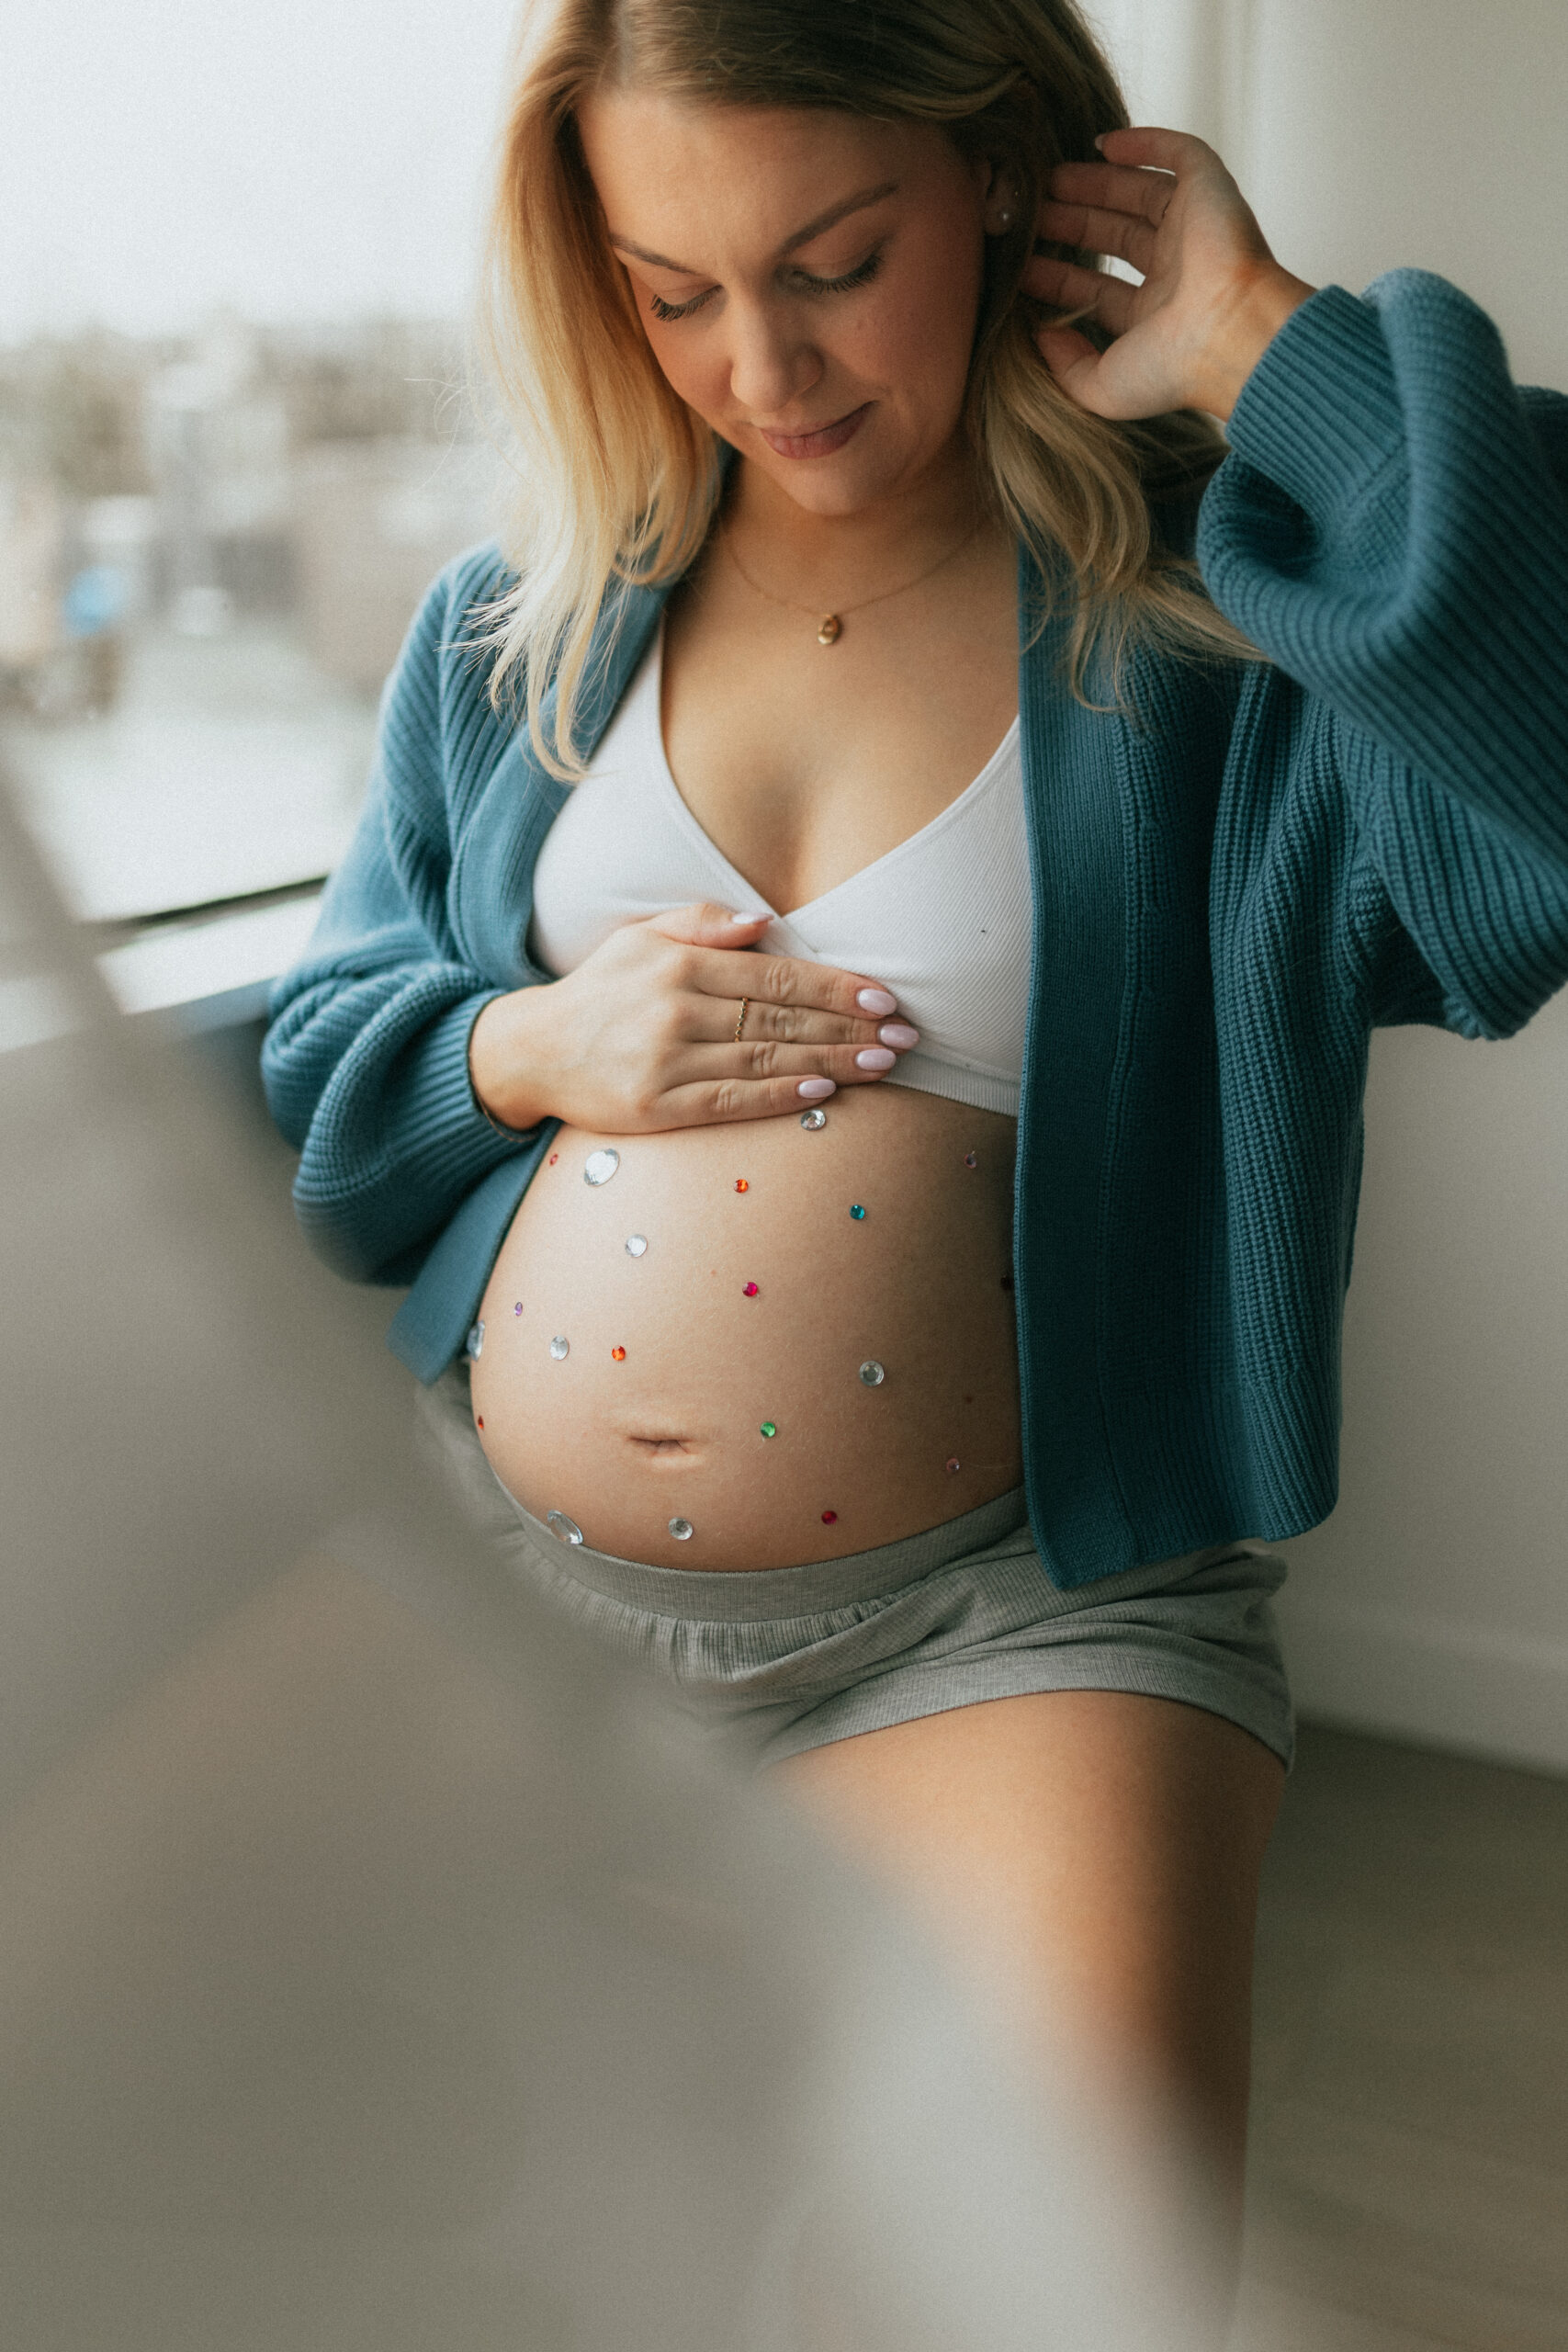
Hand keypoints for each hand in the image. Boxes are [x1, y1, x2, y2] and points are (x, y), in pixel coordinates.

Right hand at [469, 901, 919, 1133]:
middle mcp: (674, 1009)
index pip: (774, 975)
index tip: (884, 996)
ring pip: (766, 1060)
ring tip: (885, 1063)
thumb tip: (764, 920)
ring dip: (833, 1062)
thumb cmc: (602, 991)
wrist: (533, 1051)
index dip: (835, 986)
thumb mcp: (640, 937)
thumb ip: (701, 922)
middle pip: (780, 1019)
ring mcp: (665, 1061)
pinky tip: (825, 1092)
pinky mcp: (656, 1107)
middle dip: (850, 1026)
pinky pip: (732, 1101)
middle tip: (906, 1035)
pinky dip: (782, 1097)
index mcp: (678, 962)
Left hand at [1022, 126, 1315, 422]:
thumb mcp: (1101, 387)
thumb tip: (1038, 336)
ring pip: (1138, 194)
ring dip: (1094, 184)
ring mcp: (1192, 230)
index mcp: (1154, 317)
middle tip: (1029, 213)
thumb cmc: (1173, 369)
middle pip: (1113, 235)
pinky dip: (1144, 143)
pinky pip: (1178, 154)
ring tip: (1049, 180)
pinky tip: (1102, 143)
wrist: (1230, 336)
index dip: (1058, 276)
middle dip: (1071, 222)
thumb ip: (1064, 367)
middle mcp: (1175, 272)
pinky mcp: (1210, 191)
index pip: (1097, 289)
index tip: (1021, 265)